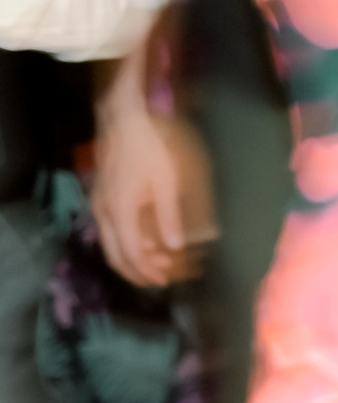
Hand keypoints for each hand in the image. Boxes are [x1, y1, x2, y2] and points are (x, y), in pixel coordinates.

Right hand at [93, 89, 210, 288]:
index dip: (147, 271)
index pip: (131, 255)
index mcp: (120, 212)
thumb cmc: (148, 148)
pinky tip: (147, 238)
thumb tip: (173, 246)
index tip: (164, 280)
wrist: (123, 121)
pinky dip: (127, 241)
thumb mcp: (167, 182)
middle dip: (137, 271)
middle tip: (161, 278)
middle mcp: (103, 214)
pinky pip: (110, 230)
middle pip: (115, 256)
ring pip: (111, 244)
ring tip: (158, 260)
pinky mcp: (101, 198)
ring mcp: (99, 206)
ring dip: (132, 257)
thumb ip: (169, 216)